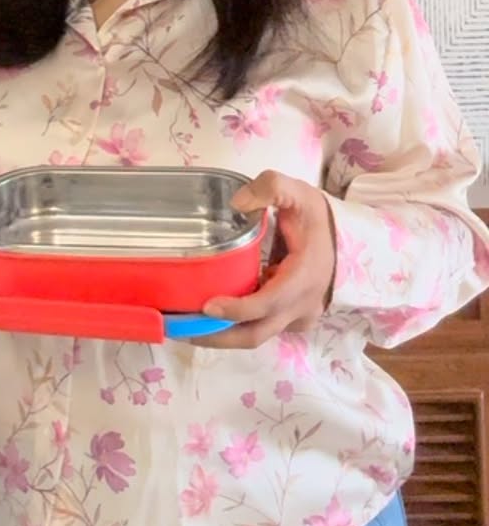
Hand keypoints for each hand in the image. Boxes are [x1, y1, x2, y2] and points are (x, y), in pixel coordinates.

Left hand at [196, 171, 336, 348]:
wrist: (345, 240)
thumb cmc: (318, 218)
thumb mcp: (299, 193)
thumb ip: (271, 188)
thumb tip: (237, 203)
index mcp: (303, 279)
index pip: (267, 303)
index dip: (236, 309)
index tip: (206, 306)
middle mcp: (301, 306)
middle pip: (256, 334)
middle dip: (217, 337)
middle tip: (180, 330)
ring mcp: (297, 317)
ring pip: (256, 335)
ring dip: (221, 334)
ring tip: (184, 326)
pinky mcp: (290, 319)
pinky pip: (260, 327)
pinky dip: (233, 325)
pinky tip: (207, 315)